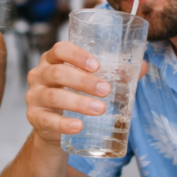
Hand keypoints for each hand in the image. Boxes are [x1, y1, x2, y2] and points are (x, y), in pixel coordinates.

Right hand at [25, 41, 145, 146]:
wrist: (54, 126)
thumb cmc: (73, 94)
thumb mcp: (88, 81)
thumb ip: (114, 73)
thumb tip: (142, 66)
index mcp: (52, 60)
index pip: (59, 49)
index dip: (77, 55)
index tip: (97, 66)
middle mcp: (39, 75)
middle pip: (58, 73)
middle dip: (84, 81)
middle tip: (106, 90)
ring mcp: (33, 97)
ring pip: (54, 96)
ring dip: (79, 102)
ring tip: (100, 109)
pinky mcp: (34, 118)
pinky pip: (47, 120)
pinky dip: (63, 124)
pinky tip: (78, 126)